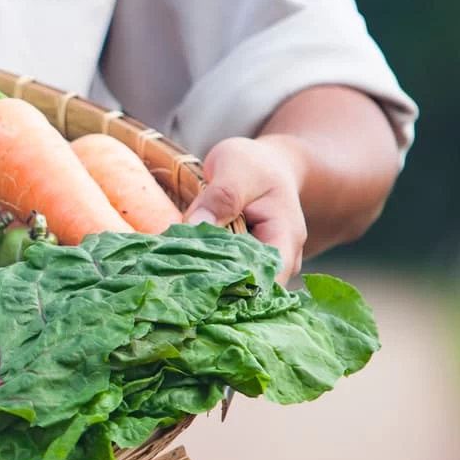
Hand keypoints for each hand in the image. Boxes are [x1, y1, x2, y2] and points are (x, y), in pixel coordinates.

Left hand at [184, 135, 309, 280]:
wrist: (265, 164)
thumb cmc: (255, 165)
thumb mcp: (237, 170)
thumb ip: (221, 197)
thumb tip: (194, 226)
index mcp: (285, 238)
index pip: (267, 281)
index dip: (237, 293)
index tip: (201, 294)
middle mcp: (280, 260)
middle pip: (250, 291)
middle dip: (217, 294)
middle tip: (177, 294)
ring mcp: (262, 265)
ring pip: (236, 288)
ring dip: (208, 287)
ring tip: (175, 288)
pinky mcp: (243, 265)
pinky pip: (225, 278)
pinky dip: (205, 277)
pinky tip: (179, 278)